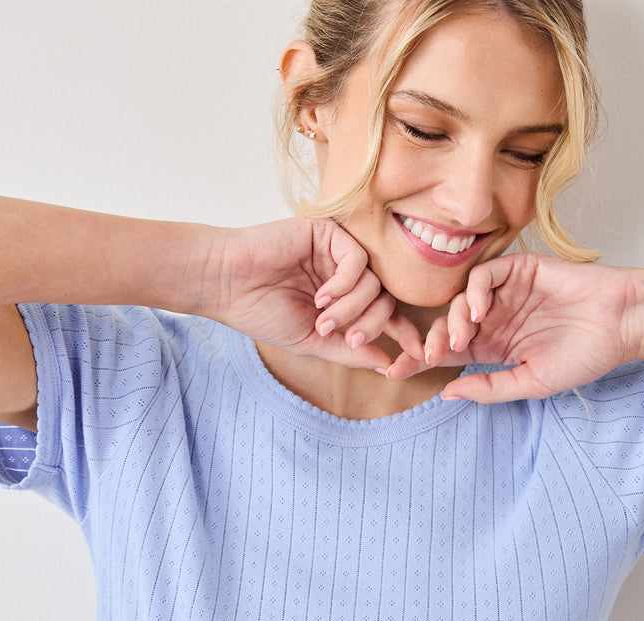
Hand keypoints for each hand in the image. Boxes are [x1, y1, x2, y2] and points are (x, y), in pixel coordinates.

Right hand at [199, 217, 422, 371]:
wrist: (226, 283)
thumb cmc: (261, 312)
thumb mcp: (311, 341)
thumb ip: (350, 351)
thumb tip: (387, 366)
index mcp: (342, 299)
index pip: (384, 313)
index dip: (403, 332)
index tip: (418, 354)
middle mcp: (344, 275)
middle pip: (385, 298)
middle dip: (371, 323)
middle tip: (348, 338)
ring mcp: (337, 253)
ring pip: (373, 281)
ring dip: (352, 307)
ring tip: (322, 318)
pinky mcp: (328, 233)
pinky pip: (359, 259)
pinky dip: (346, 283)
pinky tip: (322, 296)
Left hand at [388, 253, 643, 401]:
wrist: (621, 324)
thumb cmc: (584, 356)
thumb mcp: (531, 383)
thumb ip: (489, 388)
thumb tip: (446, 392)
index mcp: (493, 347)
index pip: (447, 353)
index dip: (420, 361)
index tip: (395, 372)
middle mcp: (494, 319)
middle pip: (446, 326)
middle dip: (429, 343)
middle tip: (426, 356)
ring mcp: (504, 293)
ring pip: (460, 300)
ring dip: (452, 320)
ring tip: (461, 339)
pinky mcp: (518, 269)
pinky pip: (483, 275)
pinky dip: (474, 291)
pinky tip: (479, 311)